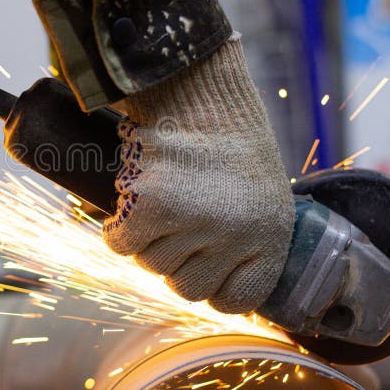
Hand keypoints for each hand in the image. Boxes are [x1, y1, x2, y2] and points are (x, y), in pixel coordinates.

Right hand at [102, 35, 293, 313]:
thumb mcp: (259, 195)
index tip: (202, 261)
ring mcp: (196, 222)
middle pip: (186, 288)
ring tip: (158, 201)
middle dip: (176, 259)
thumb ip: (245, 242)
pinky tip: (129, 204)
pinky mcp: (154, 206)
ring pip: (152, 265)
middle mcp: (238, 235)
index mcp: (271, 237)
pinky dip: (118, 229)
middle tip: (176, 221)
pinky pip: (122, 244)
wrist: (201, 88)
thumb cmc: (229, 140)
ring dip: (147, 240)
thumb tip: (214, 292)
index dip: (213, 284)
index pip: (236, 301)